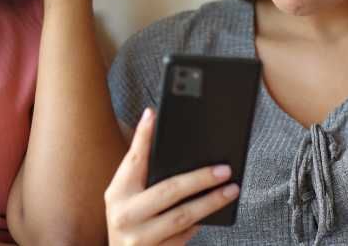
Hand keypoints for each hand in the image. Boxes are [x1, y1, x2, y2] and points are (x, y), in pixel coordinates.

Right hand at [105, 108, 239, 245]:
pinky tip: (212, 213)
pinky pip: (183, 236)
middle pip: (169, 190)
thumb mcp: (126, 198)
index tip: (153, 114)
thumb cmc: (128, 221)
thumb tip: (170, 143)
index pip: (133, 159)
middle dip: (200, 178)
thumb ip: (143, 175)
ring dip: (210, 202)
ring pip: (182, 216)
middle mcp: (124, 213)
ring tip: (231, 190)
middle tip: (224, 169)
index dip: (142, 136)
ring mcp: (139, 236)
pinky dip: (199, 224)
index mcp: (116, 192)